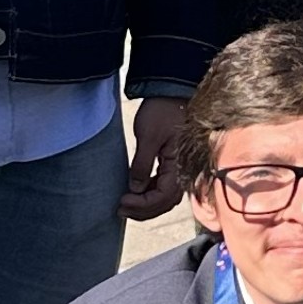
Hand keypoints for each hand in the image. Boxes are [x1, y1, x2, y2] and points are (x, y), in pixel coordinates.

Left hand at [118, 95, 189, 219]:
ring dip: (146, 204)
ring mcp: (178, 167)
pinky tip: (135, 191)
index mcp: (179, 165)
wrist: (170, 93)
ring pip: (165, 197)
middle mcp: (182, 170)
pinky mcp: (172, 163)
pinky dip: (149, 193)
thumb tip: (135, 189)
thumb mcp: (148, 137)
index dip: (142, 205)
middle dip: (143, 210)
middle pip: (165, 202)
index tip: (122, 201)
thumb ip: (142, 165)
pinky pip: (163, 186)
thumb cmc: (161, 111)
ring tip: (125, 204)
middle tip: (120, 209)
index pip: (162, 197)